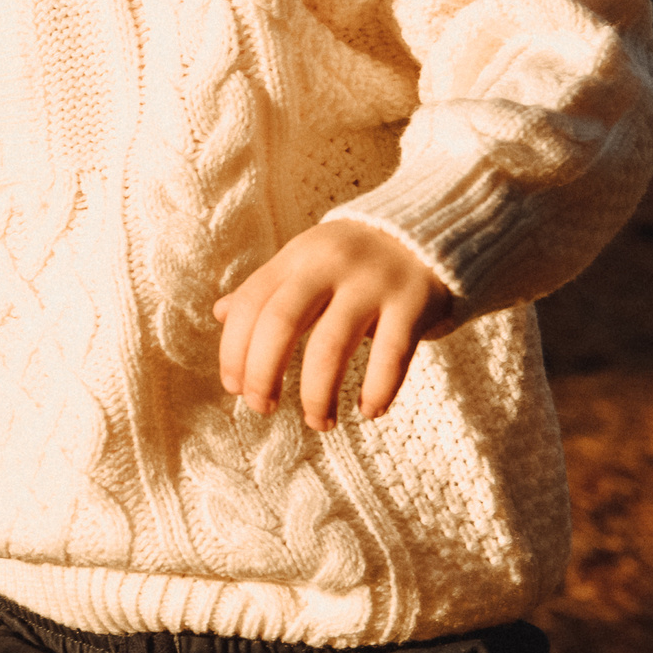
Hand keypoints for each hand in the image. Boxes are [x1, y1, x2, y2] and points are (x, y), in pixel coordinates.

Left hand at [213, 220, 452, 430]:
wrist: (433, 231)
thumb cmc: (357, 259)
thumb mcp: (307, 263)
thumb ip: (267, 288)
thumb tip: (219, 314)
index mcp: (296, 256)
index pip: (250, 303)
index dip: (234, 349)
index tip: (234, 387)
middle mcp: (329, 265)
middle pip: (280, 322)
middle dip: (263, 373)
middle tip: (262, 408)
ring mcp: (373, 283)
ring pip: (331, 346)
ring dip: (317, 393)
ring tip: (318, 421)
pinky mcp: (415, 303)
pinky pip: (392, 356)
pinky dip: (377, 390)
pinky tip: (368, 410)